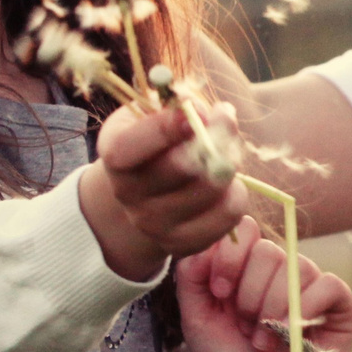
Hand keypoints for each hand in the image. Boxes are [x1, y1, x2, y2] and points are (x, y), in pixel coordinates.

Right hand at [87, 99, 251, 267]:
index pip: (128, 148)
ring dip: (230, 164)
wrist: (146, 192)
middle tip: (226, 119)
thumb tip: (205, 115)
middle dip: (214, 138)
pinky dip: (237, 194)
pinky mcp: (181, 244)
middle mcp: (127, 194)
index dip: (162, 129)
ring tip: (224, 154)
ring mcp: (152, 224)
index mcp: (115, 155)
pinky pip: (227, 216)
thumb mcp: (155, 113)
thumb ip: (177, 107)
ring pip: (212, 189)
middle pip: (181, 167)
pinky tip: (227, 186)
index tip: (192, 114)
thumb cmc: (156, 141)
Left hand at [178, 216, 351, 351]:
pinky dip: (305, 308)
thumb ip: (192, 277)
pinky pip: (327, 284)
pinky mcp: (339, 306)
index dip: (230, 255)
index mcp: (247, 271)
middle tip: (245, 327)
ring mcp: (311, 288)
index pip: (246, 231)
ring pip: (296, 267)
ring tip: (264, 340)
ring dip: (273, 308)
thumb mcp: (198, 321)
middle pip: (268, 250)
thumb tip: (205, 240)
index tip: (219, 291)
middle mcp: (280, 274)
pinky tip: (292, 335)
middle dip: (249, 294)